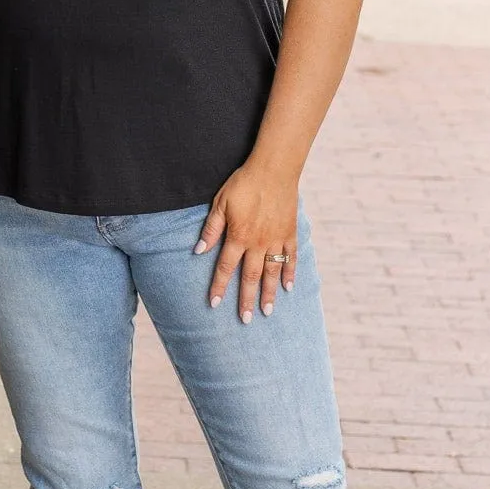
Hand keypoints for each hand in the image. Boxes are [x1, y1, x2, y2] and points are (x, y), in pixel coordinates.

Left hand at [194, 158, 298, 321]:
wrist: (274, 168)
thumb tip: (198, 251)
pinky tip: (288, 287)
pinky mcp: (290, 232)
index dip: (219, 286)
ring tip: (267, 312)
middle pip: (251, 276)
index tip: (215, 304)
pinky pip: (290, 257)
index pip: (226, 267)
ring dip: (269, 293)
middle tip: (246, 319)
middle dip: (247, 299)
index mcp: (238, 236)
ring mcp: (276, 239)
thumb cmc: (243, 183)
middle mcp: (258, 242)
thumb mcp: (220, 203)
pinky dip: (290, 273)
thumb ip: (211, 229)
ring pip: (272, 272)